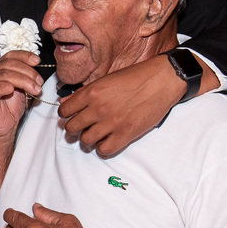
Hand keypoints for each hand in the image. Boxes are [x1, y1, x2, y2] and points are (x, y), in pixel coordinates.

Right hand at [0, 51, 42, 141]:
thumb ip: (26, 76)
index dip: (24, 56)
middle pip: (10, 64)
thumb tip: (36, 66)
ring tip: (34, 89)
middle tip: (39, 82)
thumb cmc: (10, 109)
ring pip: (5, 74)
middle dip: (28, 72)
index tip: (37, 61)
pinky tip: (12, 90)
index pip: (10, 56)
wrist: (3, 128)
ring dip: (24, 80)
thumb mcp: (22, 88)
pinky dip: (5, 86)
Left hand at [59, 54, 193, 156]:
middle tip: (81, 127)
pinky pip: (104, 149)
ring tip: (95, 134)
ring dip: (88, 139)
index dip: (66, 115)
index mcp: (92, 92)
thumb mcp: (106, 80)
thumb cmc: (136, 77)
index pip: (64, 111)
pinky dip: (103, 148)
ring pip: (85, 140)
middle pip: (72, 128)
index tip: (70, 116)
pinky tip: (107, 140)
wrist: (162, 80)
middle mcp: (98, 108)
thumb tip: (65, 102)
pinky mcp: (126, 134)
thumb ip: (85, 93)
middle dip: (74, 129)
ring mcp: (112, 122)